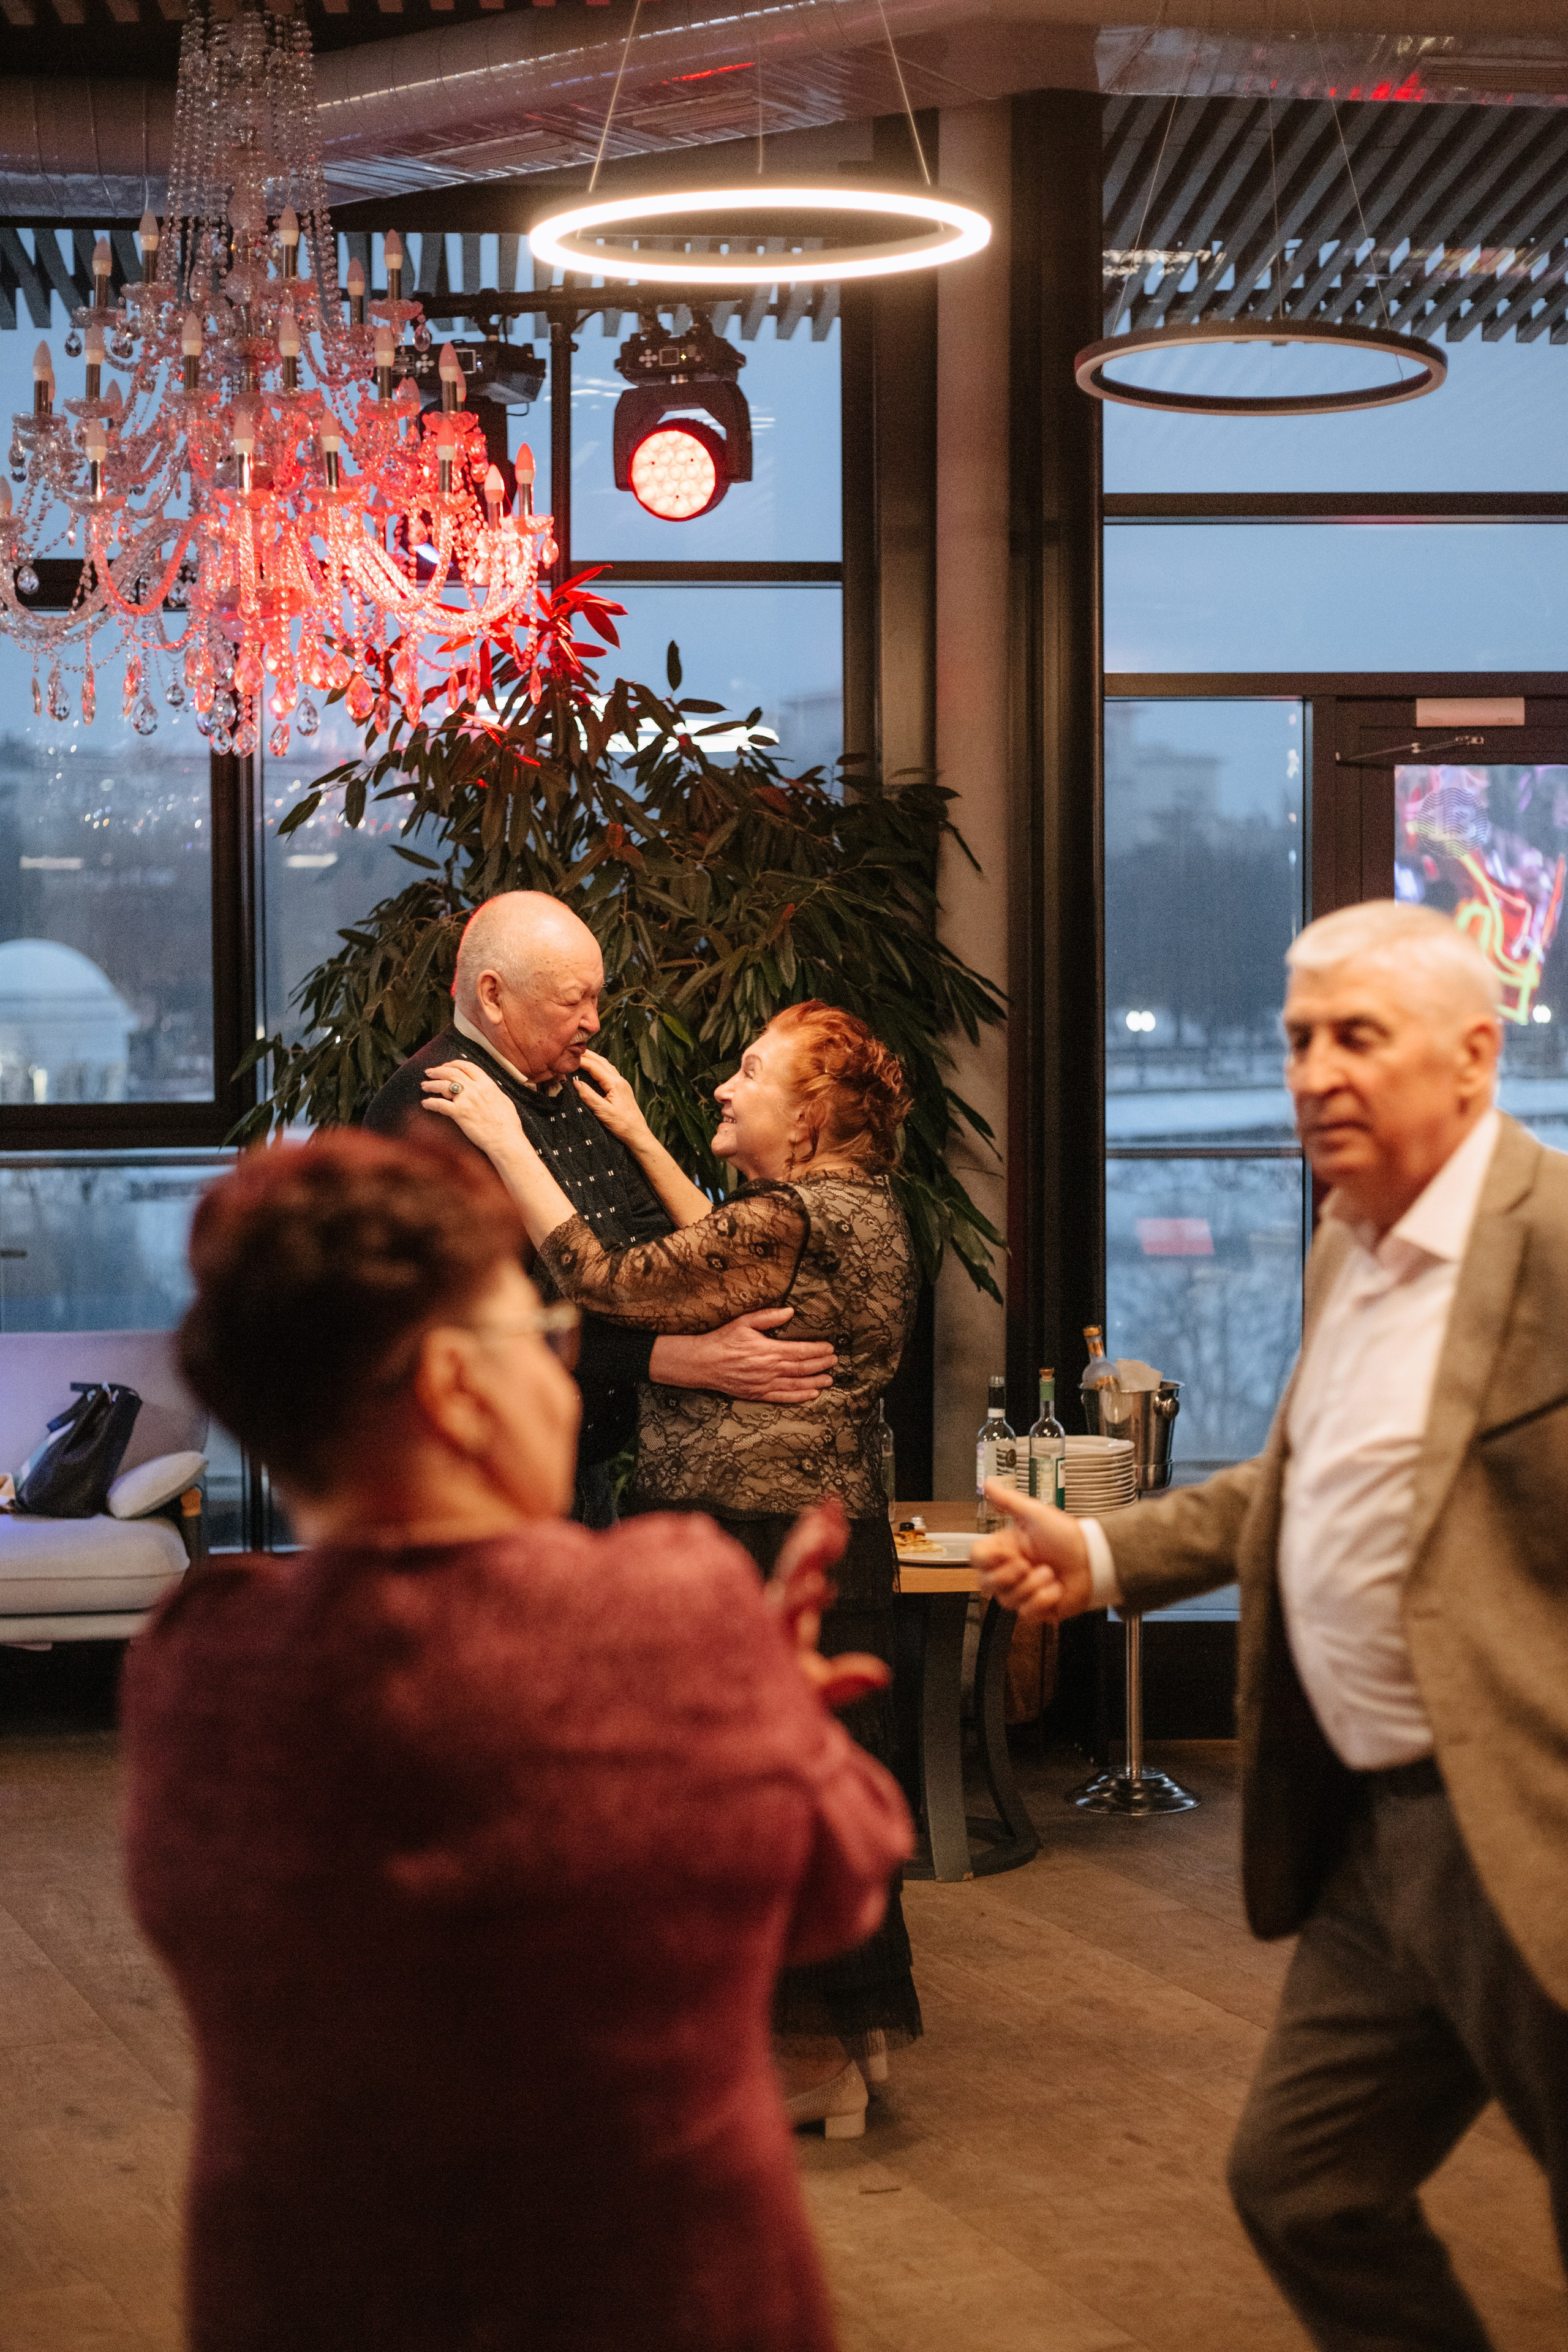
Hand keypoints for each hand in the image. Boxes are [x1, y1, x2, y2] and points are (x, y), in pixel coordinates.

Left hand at [420, 1060, 532, 1165]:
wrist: (505, 1139)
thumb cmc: (508, 1124)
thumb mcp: (503, 1100)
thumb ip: (492, 1091)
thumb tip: (487, 1088)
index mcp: (487, 1084)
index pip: (467, 1066)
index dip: (453, 1064)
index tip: (446, 1065)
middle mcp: (475, 1089)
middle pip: (452, 1072)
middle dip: (438, 1070)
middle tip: (430, 1072)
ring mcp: (466, 1100)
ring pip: (443, 1085)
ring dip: (431, 1084)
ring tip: (425, 1085)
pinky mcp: (459, 1114)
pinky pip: (440, 1105)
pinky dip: (430, 1103)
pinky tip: (425, 1103)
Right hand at [573, 1051, 654, 1152]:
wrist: (637, 1133)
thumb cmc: (622, 1124)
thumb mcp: (603, 1111)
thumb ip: (589, 1096)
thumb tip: (576, 1083)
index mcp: (615, 1083)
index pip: (595, 1066)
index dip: (581, 1060)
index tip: (568, 1057)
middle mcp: (619, 1080)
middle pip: (601, 1061)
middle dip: (587, 1054)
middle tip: (572, 1049)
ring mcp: (621, 1084)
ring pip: (606, 1065)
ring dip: (593, 1059)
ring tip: (580, 1055)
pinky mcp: (621, 1089)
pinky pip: (608, 1072)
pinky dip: (598, 1066)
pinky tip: (593, 1068)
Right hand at [649, 1309, 836, 1403]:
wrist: (703, 1363)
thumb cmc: (723, 1340)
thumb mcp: (744, 1322)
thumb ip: (769, 1317)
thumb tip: (790, 1311)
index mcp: (768, 1350)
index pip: (800, 1351)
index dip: (818, 1351)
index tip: (830, 1348)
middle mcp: (769, 1369)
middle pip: (802, 1368)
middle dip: (821, 1365)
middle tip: (835, 1361)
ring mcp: (764, 1384)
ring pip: (796, 1385)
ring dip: (815, 1382)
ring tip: (830, 1380)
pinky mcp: (757, 1394)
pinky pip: (783, 1397)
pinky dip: (799, 1397)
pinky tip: (811, 1395)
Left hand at [768, 1500, 890, 1710]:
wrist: (756, 1684)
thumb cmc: (784, 1694)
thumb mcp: (815, 1698)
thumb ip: (843, 1685)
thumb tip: (881, 1674)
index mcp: (780, 1636)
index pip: (789, 1613)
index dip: (803, 1598)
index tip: (822, 1586)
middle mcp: (774, 1611)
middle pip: (788, 1577)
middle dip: (808, 1555)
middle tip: (826, 1536)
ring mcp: (779, 1596)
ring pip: (794, 1558)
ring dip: (814, 1534)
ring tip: (832, 1511)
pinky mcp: (787, 1589)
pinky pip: (798, 1554)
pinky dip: (812, 1532)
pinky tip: (824, 1512)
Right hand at [972, 1481, 1096, 1625]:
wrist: (1094, 1559)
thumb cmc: (1066, 1536)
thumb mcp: (1035, 1514)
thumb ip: (1008, 1501)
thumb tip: (988, 1484)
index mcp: (1004, 1549)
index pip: (976, 1558)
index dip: (989, 1559)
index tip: (1008, 1552)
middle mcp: (1009, 1571)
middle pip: (985, 1584)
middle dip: (1009, 1575)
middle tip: (1026, 1564)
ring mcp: (1022, 1591)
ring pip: (1007, 1600)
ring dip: (1033, 1585)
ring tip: (1049, 1573)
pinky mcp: (1036, 1608)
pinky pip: (1026, 1612)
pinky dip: (1044, 1599)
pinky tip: (1055, 1587)